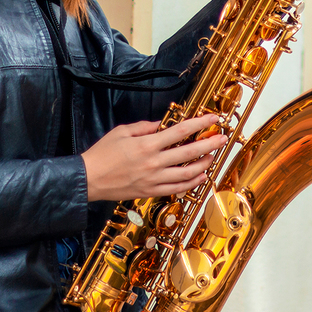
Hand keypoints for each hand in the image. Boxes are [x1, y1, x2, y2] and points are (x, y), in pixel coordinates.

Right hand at [81, 114, 226, 201]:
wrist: (88, 179)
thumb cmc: (102, 155)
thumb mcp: (122, 132)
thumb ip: (144, 128)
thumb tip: (161, 125)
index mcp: (147, 145)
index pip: (180, 131)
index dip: (199, 124)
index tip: (212, 120)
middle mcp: (153, 162)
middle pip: (189, 152)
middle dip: (210, 144)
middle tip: (222, 138)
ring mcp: (153, 179)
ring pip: (187, 172)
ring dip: (204, 164)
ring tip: (213, 156)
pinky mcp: (151, 191)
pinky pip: (177, 188)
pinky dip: (191, 182)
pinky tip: (200, 176)